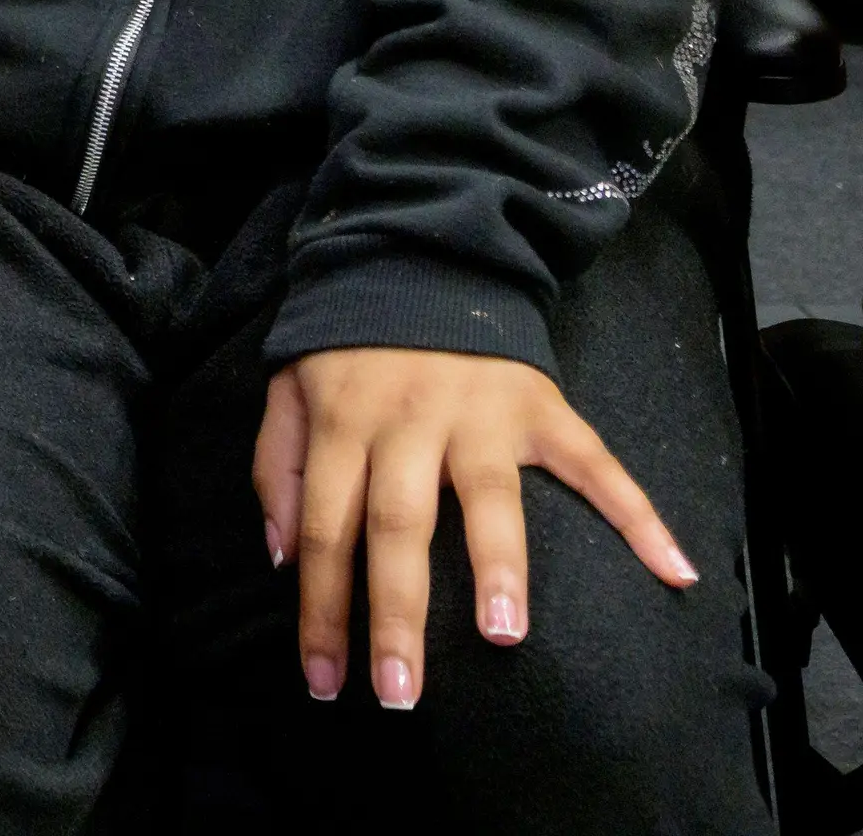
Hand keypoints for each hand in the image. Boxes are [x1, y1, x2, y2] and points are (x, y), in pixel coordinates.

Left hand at [257, 347, 697, 710]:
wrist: (417, 256)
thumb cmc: (345, 346)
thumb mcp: (286, 391)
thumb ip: (275, 469)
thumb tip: (281, 557)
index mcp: (343, 422)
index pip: (325, 530)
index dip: (321, 608)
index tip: (327, 682)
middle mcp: (409, 420)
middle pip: (398, 523)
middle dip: (397, 612)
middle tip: (401, 692)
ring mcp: (479, 412)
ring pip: (487, 494)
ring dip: (497, 563)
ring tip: (503, 634)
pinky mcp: (541, 403)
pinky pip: (593, 462)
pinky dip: (637, 513)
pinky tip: (673, 570)